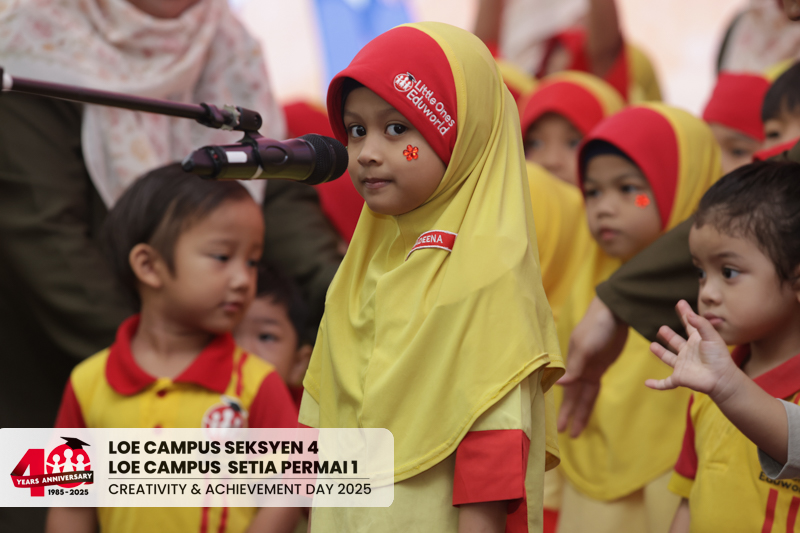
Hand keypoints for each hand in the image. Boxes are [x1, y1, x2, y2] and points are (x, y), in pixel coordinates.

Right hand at [557, 296, 628, 436]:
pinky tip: (585, 406)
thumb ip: (574, 367)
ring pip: (584, 395)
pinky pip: (593, 388)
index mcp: (571, 364)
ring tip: (576, 429)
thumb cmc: (597, 326)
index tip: (557, 427)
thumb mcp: (585, 347)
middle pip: (573, 397)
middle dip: (569, 414)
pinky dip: (588, 398)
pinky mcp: (600, 366)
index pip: (566, 393)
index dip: (563, 410)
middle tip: (564, 433)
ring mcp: (589, 368)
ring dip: (580, 411)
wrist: (614, 312)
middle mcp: (577, 369)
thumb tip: (561, 386)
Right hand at [646, 300, 737, 401]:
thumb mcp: (712, 337)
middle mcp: (688, 353)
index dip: (685, 314)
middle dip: (669, 336)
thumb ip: (701, 324)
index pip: (689, 325)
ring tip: (652, 346)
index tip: (680, 303)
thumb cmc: (719, 357)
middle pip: (676, 342)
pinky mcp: (679, 378)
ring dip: (660, 353)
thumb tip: (689, 315)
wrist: (721, 379)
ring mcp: (683, 365)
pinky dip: (656, 384)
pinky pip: (665, 383)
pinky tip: (647, 383)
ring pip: (669, 358)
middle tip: (662, 328)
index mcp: (697, 342)